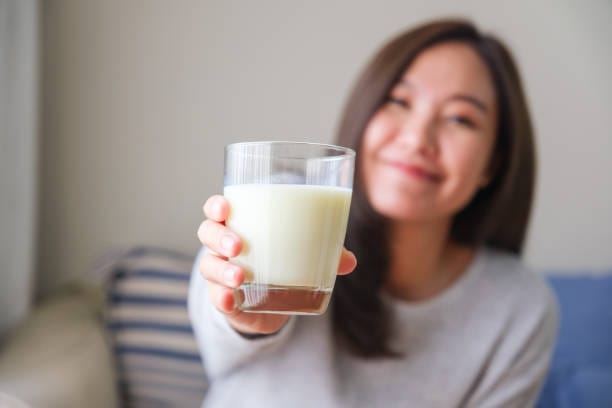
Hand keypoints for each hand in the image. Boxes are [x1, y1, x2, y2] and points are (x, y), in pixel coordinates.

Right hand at [197, 194, 356, 335]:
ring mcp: (219, 272)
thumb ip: (325, 253)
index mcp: (239, 224)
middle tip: (238, 245)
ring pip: (208, 264)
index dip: (217, 205)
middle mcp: (222, 246)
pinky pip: (214, 296)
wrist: (270, 303)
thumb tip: (350, 261)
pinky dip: (221, 298)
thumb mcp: (303, 253)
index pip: (217, 208)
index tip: (226, 207)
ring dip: (221, 269)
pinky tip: (230, 301)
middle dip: (219, 237)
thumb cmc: (283, 261)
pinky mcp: (223, 297)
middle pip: (207, 232)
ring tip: (239, 277)